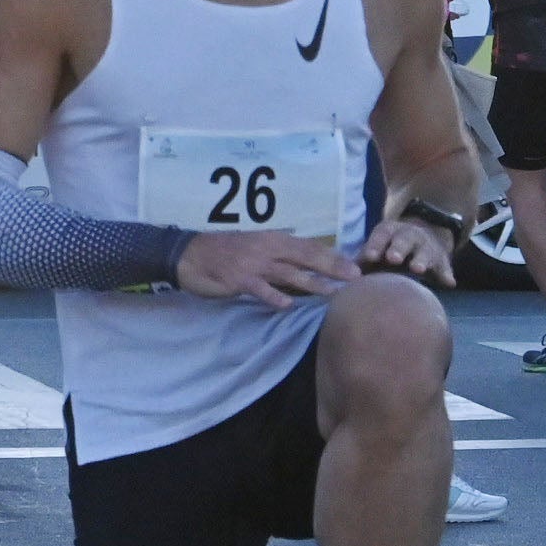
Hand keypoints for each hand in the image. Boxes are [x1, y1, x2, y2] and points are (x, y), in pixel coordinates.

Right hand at [174, 229, 356, 308]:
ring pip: (288, 273)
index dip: (333, 255)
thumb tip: (305, 260)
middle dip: (332, 267)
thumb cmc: (225, 251)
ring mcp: (253, 265)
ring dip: (312, 283)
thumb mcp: (255, 245)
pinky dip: (273, 296)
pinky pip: (260, 289)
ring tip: (333, 292)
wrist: (190, 253)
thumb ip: (279, 253)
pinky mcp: (238, 280)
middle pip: (306, 257)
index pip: (310, 246)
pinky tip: (287, 306)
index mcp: (273, 239)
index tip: (355, 264)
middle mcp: (267, 249)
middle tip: (356, 277)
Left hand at [359, 216, 458, 286]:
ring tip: (418, 269)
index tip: (369, 257)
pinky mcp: (441, 261)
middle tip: (393, 258)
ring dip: (421, 259)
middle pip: (403, 240)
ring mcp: (426, 247)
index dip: (376, 245)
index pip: (381, 235)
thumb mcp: (377, 249)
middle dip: (398, 248)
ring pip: (425, 252)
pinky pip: (444, 268)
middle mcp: (409, 235)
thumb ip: (362, 261)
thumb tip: (342, 276)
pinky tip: (449, 283)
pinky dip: (446, 274)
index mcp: (389, 232)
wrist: (422, 237)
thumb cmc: (390, 249)